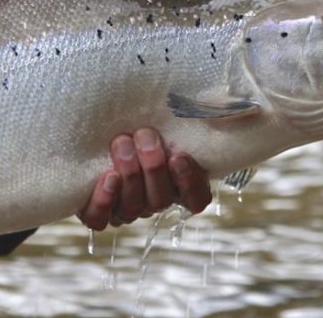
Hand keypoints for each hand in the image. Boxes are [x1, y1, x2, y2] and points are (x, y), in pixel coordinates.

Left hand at [77, 127, 211, 230]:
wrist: (90, 132)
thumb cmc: (133, 121)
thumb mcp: (162, 118)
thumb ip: (189, 115)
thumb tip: (232, 102)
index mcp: (175, 184)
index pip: (196, 198)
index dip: (190, 183)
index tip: (179, 156)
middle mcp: (151, 200)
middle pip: (161, 199)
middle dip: (153, 167)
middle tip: (145, 135)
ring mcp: (124, 209)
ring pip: (133, 207)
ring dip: (130, 174)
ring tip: (122, 143)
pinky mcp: (96, 213)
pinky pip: (100, 219)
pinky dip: (104, 201)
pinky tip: (108, 177)